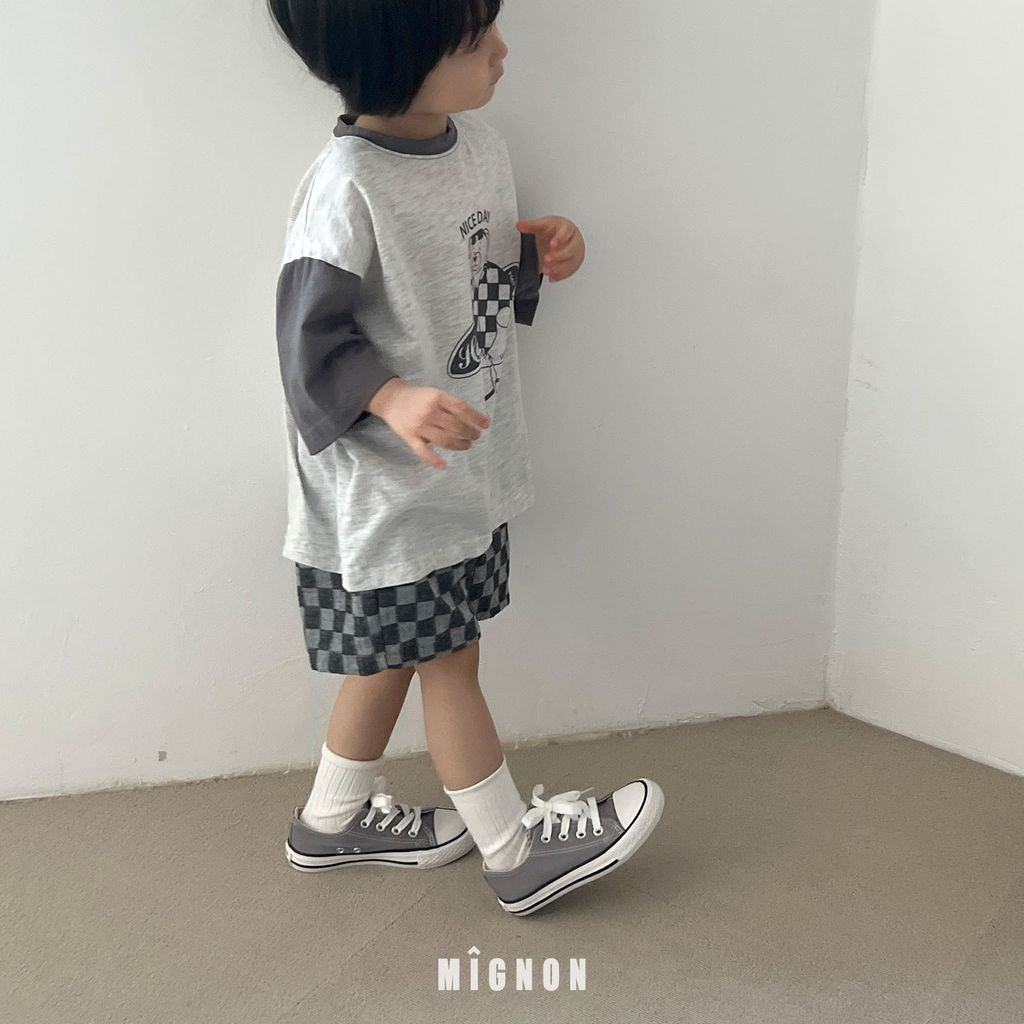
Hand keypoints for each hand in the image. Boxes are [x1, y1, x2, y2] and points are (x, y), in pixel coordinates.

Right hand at [374, 381, 489, 471]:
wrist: (391, 399)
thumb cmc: (417, 397)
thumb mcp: (435, 394)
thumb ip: (450, 405)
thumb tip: (471, 420)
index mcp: (437, 398)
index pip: (461, 408)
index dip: (476, 417)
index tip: (485, 424)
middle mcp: (429, 411)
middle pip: (455, 426)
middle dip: (469, 433)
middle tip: (476, 436)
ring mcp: (419, 426)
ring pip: (444, 440)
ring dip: (459, 445)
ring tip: (468, 445)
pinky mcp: (410, 437)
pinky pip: (422, 451)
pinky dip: (433, 460)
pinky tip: (443, 465)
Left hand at [516, 216, 585, 281]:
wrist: (559, 237)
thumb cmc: (553, 230)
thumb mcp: (542, 225)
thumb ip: (531, 226)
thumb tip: (519, 225)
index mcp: (567, 227)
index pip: (566, 232)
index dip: (560, 238)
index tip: (552, 244)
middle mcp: (574, 240)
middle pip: (571, 249)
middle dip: (559, 256)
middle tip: (547, 259)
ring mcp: (576, 252)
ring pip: (571, 262)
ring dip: (559, 268)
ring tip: (546, 270)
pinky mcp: (574, 263)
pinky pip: (570, 271)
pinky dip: (560, 275)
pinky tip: (552, 277)